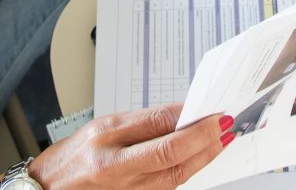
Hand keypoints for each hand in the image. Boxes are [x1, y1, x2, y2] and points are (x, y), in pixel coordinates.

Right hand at [26, 104, 230, 189]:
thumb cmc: (69, 159)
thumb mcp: (102, 127)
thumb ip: (142, 121)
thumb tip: (180, 113)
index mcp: (106, 144)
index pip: (159, 129)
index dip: (193, 123)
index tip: (214, 113)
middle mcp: (116, 171)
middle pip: (172, 157)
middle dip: (205, 142)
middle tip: (227, 128)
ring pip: (174, 177)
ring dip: (201, 160)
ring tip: (219, 142)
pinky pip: (165, 189)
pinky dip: (184, 174)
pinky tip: (196, 162)